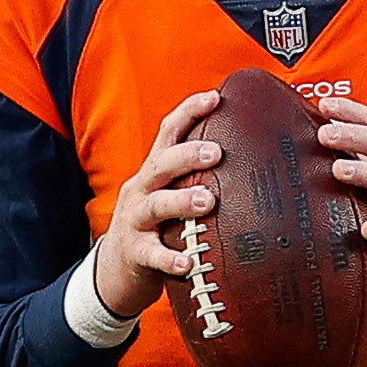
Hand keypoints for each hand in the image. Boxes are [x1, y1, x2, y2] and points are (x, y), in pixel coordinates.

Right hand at [89, 89, 224, 321]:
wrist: (117, 269)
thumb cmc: (158, 227)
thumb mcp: (170, 195)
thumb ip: (197, 179)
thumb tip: (249, 161)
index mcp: (155, 172)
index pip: (169, 133)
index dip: (189, 112)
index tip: (215, 97)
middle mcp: (142, 189)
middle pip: (161, 164)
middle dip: (187, 155)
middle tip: (216, 152)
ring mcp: (135, 220)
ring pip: (156, 205)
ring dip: (181, 201)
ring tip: (207, 201)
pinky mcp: (135, 252)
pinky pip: (152, 254)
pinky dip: (170, 259)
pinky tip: (188, 263)